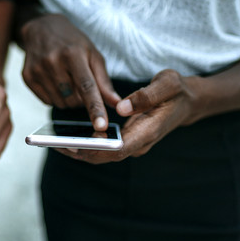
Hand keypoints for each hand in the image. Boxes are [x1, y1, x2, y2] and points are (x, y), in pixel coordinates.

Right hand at [20, 13, 120, 130]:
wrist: (41, 28)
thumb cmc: (72, 43)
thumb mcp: (93, 55)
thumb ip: (104, 82)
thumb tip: (117, 104)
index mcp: (73, 54)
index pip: (86, 87)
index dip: (95, 108)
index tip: (101, 126)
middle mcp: (52, 62)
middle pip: (73, 99)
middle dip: (81, 99)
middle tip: (80, 83)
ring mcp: (37, 70)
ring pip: (60, 103)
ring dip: (69, 99)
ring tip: (67, 80)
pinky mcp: (27, 77)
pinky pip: (47, 102)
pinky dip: (56, 97)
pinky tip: (55, 81)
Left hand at [57, 69, 199, 163]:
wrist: (187, 101)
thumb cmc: (176, 91)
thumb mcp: (167, 84)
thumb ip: (146, 95)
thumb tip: (120, 108)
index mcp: (148, 131)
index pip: (119, 148)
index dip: (97, 149)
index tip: (76, 145)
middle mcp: (138, 143)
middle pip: (105, 156)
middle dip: (79, 152)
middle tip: (53, 143)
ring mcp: (131, 143)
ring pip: (101, 154)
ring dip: (78, 150)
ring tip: (52, 141)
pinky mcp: (125, 139)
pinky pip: (102, 147)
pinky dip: (84, 144)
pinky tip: (66, 136)